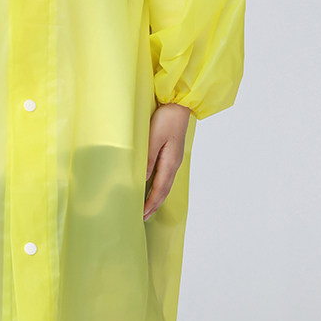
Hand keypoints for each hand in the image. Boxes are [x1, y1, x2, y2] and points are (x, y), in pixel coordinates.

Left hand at [143, 103, 190, 220]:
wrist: (179, 103)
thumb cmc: (167, 118)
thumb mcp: (154, 138)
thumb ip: (148, 159)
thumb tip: (143, 179)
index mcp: (170, 162)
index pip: (159, 189)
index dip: (150, 203)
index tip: (141, 215)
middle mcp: (174, 163)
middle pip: (164, 190)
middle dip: (154, 205)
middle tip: (143, 218)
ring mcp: (174, 159)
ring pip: (165, 184)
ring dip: (157, 198)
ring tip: (148, 208)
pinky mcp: (172, 153)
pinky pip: (165, 176)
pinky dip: (159, 187)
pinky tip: (154, 187)